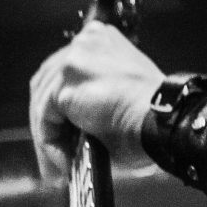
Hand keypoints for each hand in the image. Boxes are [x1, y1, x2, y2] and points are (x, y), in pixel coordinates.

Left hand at [29, 18, 164, 183]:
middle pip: (48, 83)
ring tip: (59, 166)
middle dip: (48, 122)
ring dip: (49, 137)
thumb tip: (74, 128)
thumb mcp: (120, 100)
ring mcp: (73, 60)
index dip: (61, 106)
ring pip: (43, 102)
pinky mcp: (64, 84)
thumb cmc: (152, 119)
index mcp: (101, 41)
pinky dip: (50, 143)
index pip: (66, 72)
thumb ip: (95, 101)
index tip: (65, 135)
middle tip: (55, 154)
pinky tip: (65, 163)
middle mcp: (85, 42)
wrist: (164, 122)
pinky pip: (44, 118)